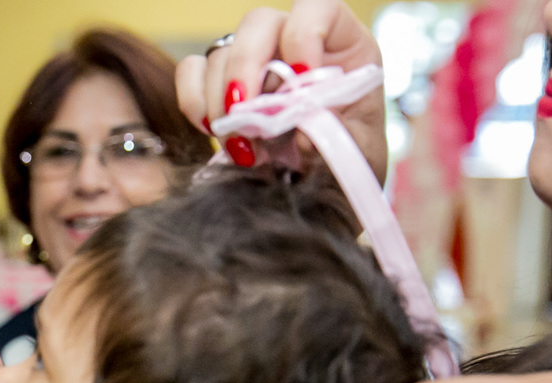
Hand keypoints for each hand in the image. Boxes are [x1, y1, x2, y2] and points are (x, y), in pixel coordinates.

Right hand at [176, 0, 387, 182]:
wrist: (322, 194)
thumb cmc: (348, 165)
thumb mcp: (359, 155)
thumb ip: (337, 137)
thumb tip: (300, 132)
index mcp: (344, 47)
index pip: (319, 10)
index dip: (303, 36)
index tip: (296, 83)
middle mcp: (295, 45)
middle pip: (259, 24)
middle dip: (245, 70)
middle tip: (244, 119)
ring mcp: (255, 63)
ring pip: (222, 53)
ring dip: (222, 103)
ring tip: (241, 148)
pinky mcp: (221, 84)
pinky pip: (192, 71)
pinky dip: (194, 101)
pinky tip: (212, 132)